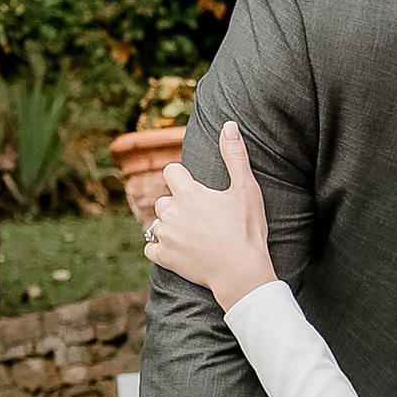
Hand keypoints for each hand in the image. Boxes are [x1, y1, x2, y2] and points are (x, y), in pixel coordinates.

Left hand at [148, 119, 272, 309]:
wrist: (241, 272)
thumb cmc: (246, 229)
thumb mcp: (246, 188)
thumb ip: (235, 155)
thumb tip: (229, 124)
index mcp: (188, 192)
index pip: (171, 171)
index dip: (183, 178)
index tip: (196, 188)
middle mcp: (171, 212)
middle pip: (164, 200)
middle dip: (177, 205)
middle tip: (200, 217)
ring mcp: (165, 236)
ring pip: (157, 224)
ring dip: (169, 227)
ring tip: (191, 235)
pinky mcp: (164, 257)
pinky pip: (150, 248)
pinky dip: (159, 249)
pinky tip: (176, 250)